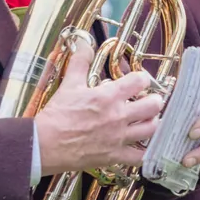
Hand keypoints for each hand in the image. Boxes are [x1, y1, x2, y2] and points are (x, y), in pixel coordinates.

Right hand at [36, 40, 162, 176]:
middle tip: (150, 100)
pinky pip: (140, 157)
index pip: (140, 81)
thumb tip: (84, 43)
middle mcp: (118, 116)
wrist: (44, 144)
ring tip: (148, 120)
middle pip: (153, 105)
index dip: (143, 78)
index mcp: (109, 96)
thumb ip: (80, 62)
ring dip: (153, 123)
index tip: (140, 81)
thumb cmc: (57, 114)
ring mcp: (118, 137)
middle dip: (155, 100)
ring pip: (151, 129)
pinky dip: (145, 152)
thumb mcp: (69, 84)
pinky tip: (144, 147)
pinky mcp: (114, 156)